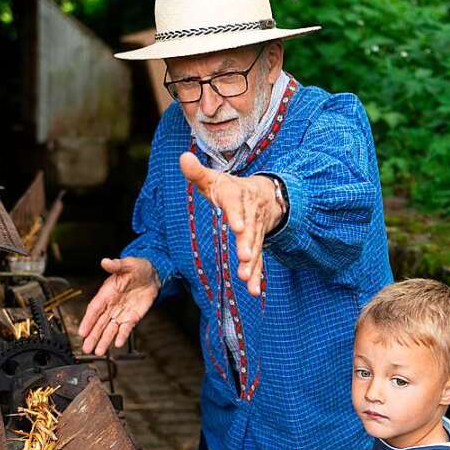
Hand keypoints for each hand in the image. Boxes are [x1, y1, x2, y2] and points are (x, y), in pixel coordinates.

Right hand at [78, 256, 159, 355]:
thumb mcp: (127, 264)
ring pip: (110, 329)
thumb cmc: (137, 268)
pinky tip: (117, 345)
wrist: (152, 275)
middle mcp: (111, 305)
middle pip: (100, 323)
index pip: (94, 309)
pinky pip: (126, 329)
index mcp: (107, 293)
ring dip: (104, 340)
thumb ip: (116, 265)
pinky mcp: (132, 317)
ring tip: (98, 352)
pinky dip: (122, 336)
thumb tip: (105, 261)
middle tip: (86, 349)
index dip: (88, 321)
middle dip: (93, 336)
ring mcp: (121, 313)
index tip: (81, 332)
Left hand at [180, 152, 281, 295]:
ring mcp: (255, 232)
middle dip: (247, 244)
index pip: (235, 205)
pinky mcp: (258, 246)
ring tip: (244, 278)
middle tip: (244, 257)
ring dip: (251, 264)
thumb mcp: (216, 180)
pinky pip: (259, 262)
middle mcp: (249, 215)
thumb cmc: (233, 189)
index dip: (236, 215)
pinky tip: (253, 291)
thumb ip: (198, 173)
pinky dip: (256, 276)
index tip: (237, 226)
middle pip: (249, 230)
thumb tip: (183, 158)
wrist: (266, 195)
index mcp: (236, 196)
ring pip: (255, 248)